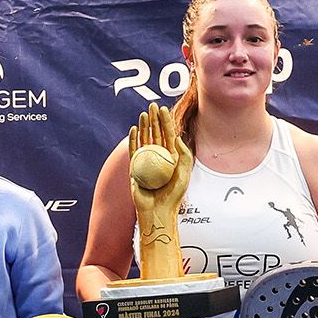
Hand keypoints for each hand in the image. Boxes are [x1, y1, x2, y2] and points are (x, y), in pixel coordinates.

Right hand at [129, 103, 193, 282]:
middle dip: (154, 120)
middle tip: (152, 106)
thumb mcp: (184, 174)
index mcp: (171, 158)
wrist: (158, 212)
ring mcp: (146, 162)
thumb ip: (184, 155)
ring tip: (143, 113)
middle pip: (155, 134)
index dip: (166, 122)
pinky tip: (133, 129)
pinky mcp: (136, 168)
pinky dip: (133, 140)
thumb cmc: (173, 196)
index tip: (163, 109)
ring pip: (144, 140)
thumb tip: (177, 136)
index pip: (168, 135)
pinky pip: (134, 151)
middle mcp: (159, 158)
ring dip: (143, 126)